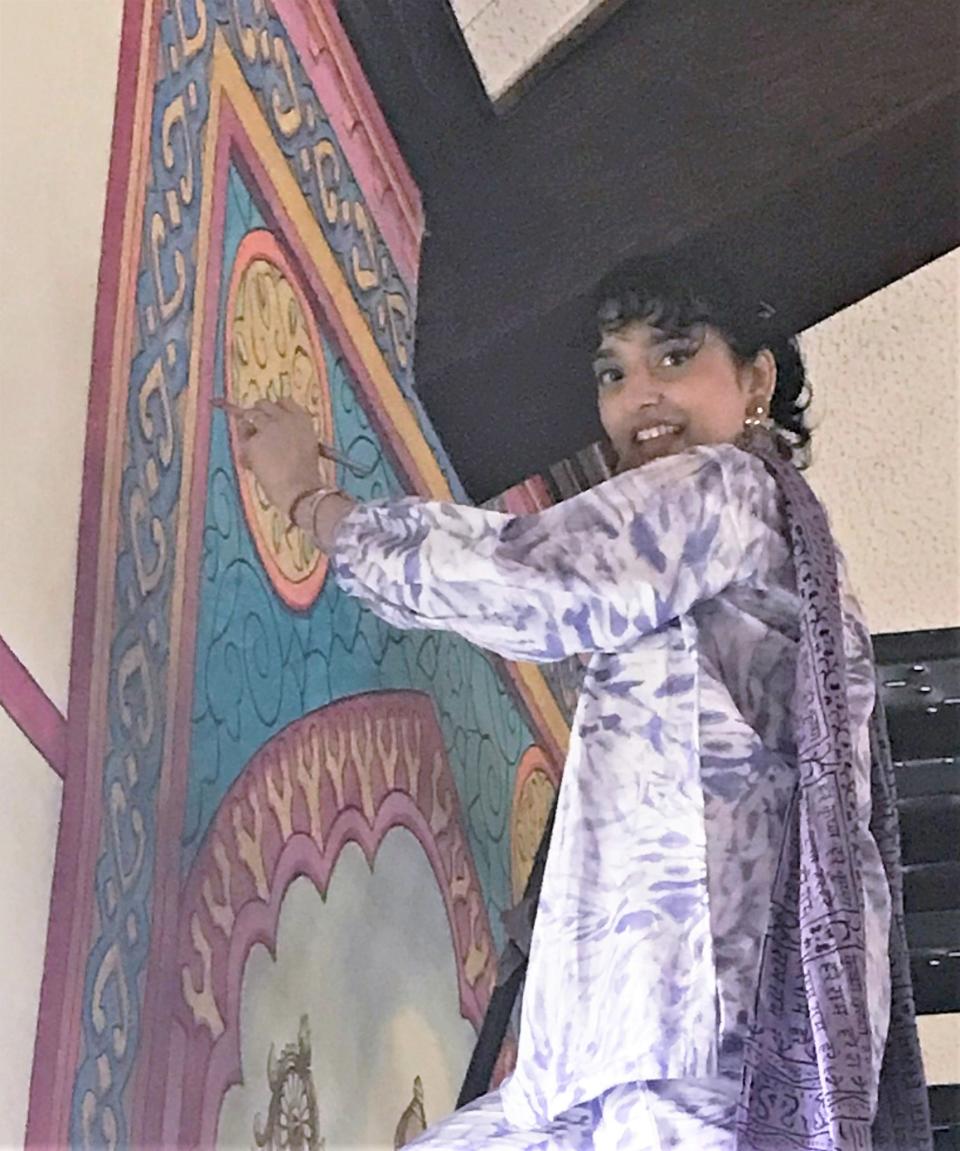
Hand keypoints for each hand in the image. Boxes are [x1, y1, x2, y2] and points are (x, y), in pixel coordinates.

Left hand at [230, 397, 321, 515]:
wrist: (299, 490)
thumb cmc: (305, 475)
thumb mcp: (306, 448)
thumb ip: (290, 436)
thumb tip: (270, 435)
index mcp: (302, 419)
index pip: (283, 401)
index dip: (274, 410)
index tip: (269, 418)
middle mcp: (285, 418)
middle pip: (263, 404)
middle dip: (257, 414)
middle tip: (256, 431)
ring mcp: (268, 427)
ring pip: (249, 416)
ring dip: (247, 430)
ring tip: (252, 450)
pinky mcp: (253, 441)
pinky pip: (243, 440)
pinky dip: (245, 451)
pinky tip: (251, 465)